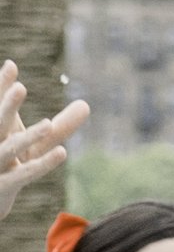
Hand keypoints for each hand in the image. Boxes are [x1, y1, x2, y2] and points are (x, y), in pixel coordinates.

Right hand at [0, 61, 86, 224]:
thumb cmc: (15, 166)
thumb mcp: (37, 145)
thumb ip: (62, 126)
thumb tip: (86, 104)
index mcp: (0, 131)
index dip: (2, 86)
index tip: (11, 64)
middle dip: (7, 106)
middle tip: (20, 87)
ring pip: (10, 149)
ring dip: (28, 137)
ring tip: (47, 124)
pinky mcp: (5, 187)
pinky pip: (23, 175)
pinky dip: (42, 164)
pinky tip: (62, 152)